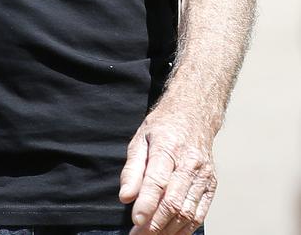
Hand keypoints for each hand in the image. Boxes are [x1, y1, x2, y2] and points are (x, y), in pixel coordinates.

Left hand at [118, 102, 217, 233]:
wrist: (194, 115)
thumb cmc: (164, 127)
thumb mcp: (140, 139)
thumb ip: (132, 169)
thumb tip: (125, 197)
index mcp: (168, 146)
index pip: (157, 180)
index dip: (146, 204)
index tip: (135, 221)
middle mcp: (189, 162)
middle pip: (174, 201)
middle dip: (155, 224)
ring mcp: (204, 175)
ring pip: (187, 212)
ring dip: (168, 230)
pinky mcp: (212, 185)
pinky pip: (200, 214)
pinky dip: (185, 229)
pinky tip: (171, 233)